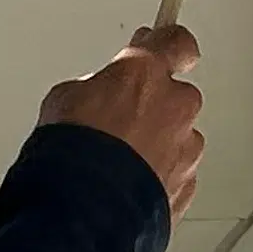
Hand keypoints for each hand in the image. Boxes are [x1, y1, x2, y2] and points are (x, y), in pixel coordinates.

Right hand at [41, 20, 203, 221]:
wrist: (83, 210)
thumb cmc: (72, 152)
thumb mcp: (66, 98)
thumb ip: (96, 88)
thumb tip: (95, 96)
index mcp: (147, 72)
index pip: (176, 42)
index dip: (167, 43)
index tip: (161, 42)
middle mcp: (175, 106)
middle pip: (176, 95)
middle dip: (154, 105)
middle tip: (120, 120)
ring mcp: (185, 148)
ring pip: (178, 137)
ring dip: (156, 144)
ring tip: (119, 162)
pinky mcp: (186, 186)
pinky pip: (176, 172)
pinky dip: (157, 177)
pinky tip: (128, 185)